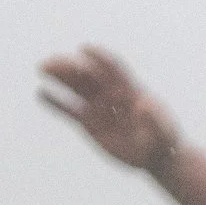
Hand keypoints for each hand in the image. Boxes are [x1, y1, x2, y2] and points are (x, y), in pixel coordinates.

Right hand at [39, 44, 181, 171]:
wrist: (156, 154)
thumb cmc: (163, 138)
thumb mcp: (163, 129)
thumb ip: (154, 118)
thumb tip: (143, 106)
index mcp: (130, 89)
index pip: (112, 67)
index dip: (99, 57)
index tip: (84, 49)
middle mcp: (111, 94)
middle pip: (87, 74)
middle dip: (69, 67)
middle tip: (49, 62)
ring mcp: (99, 107)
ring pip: (76, 88)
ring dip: (59, 78)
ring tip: (42, 69)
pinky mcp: (89, 123)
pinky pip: (70, 111)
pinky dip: (56, 103)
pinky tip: (41, 93)